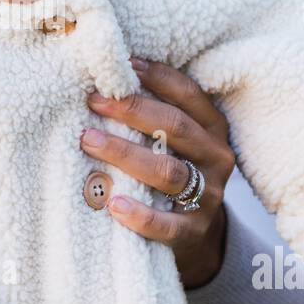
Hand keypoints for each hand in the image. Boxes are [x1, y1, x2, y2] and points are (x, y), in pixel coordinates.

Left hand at [80, 57, 236, 289]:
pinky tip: (112, 204)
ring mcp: (209, 196)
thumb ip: (153, 116)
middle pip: (175, 127)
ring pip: (168, 172)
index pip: (187, 94)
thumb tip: (105, 80)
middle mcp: (216, 158)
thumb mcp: (173, 142)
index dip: (155, 77)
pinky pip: (167, 225)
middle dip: (131, 110)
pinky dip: (139, 215)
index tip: (119, 65)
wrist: (196, 237)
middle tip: (93, 100)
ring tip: (88, 141)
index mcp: (212, 128)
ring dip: (125, 154)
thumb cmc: (171, 173)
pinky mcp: (193, 231)